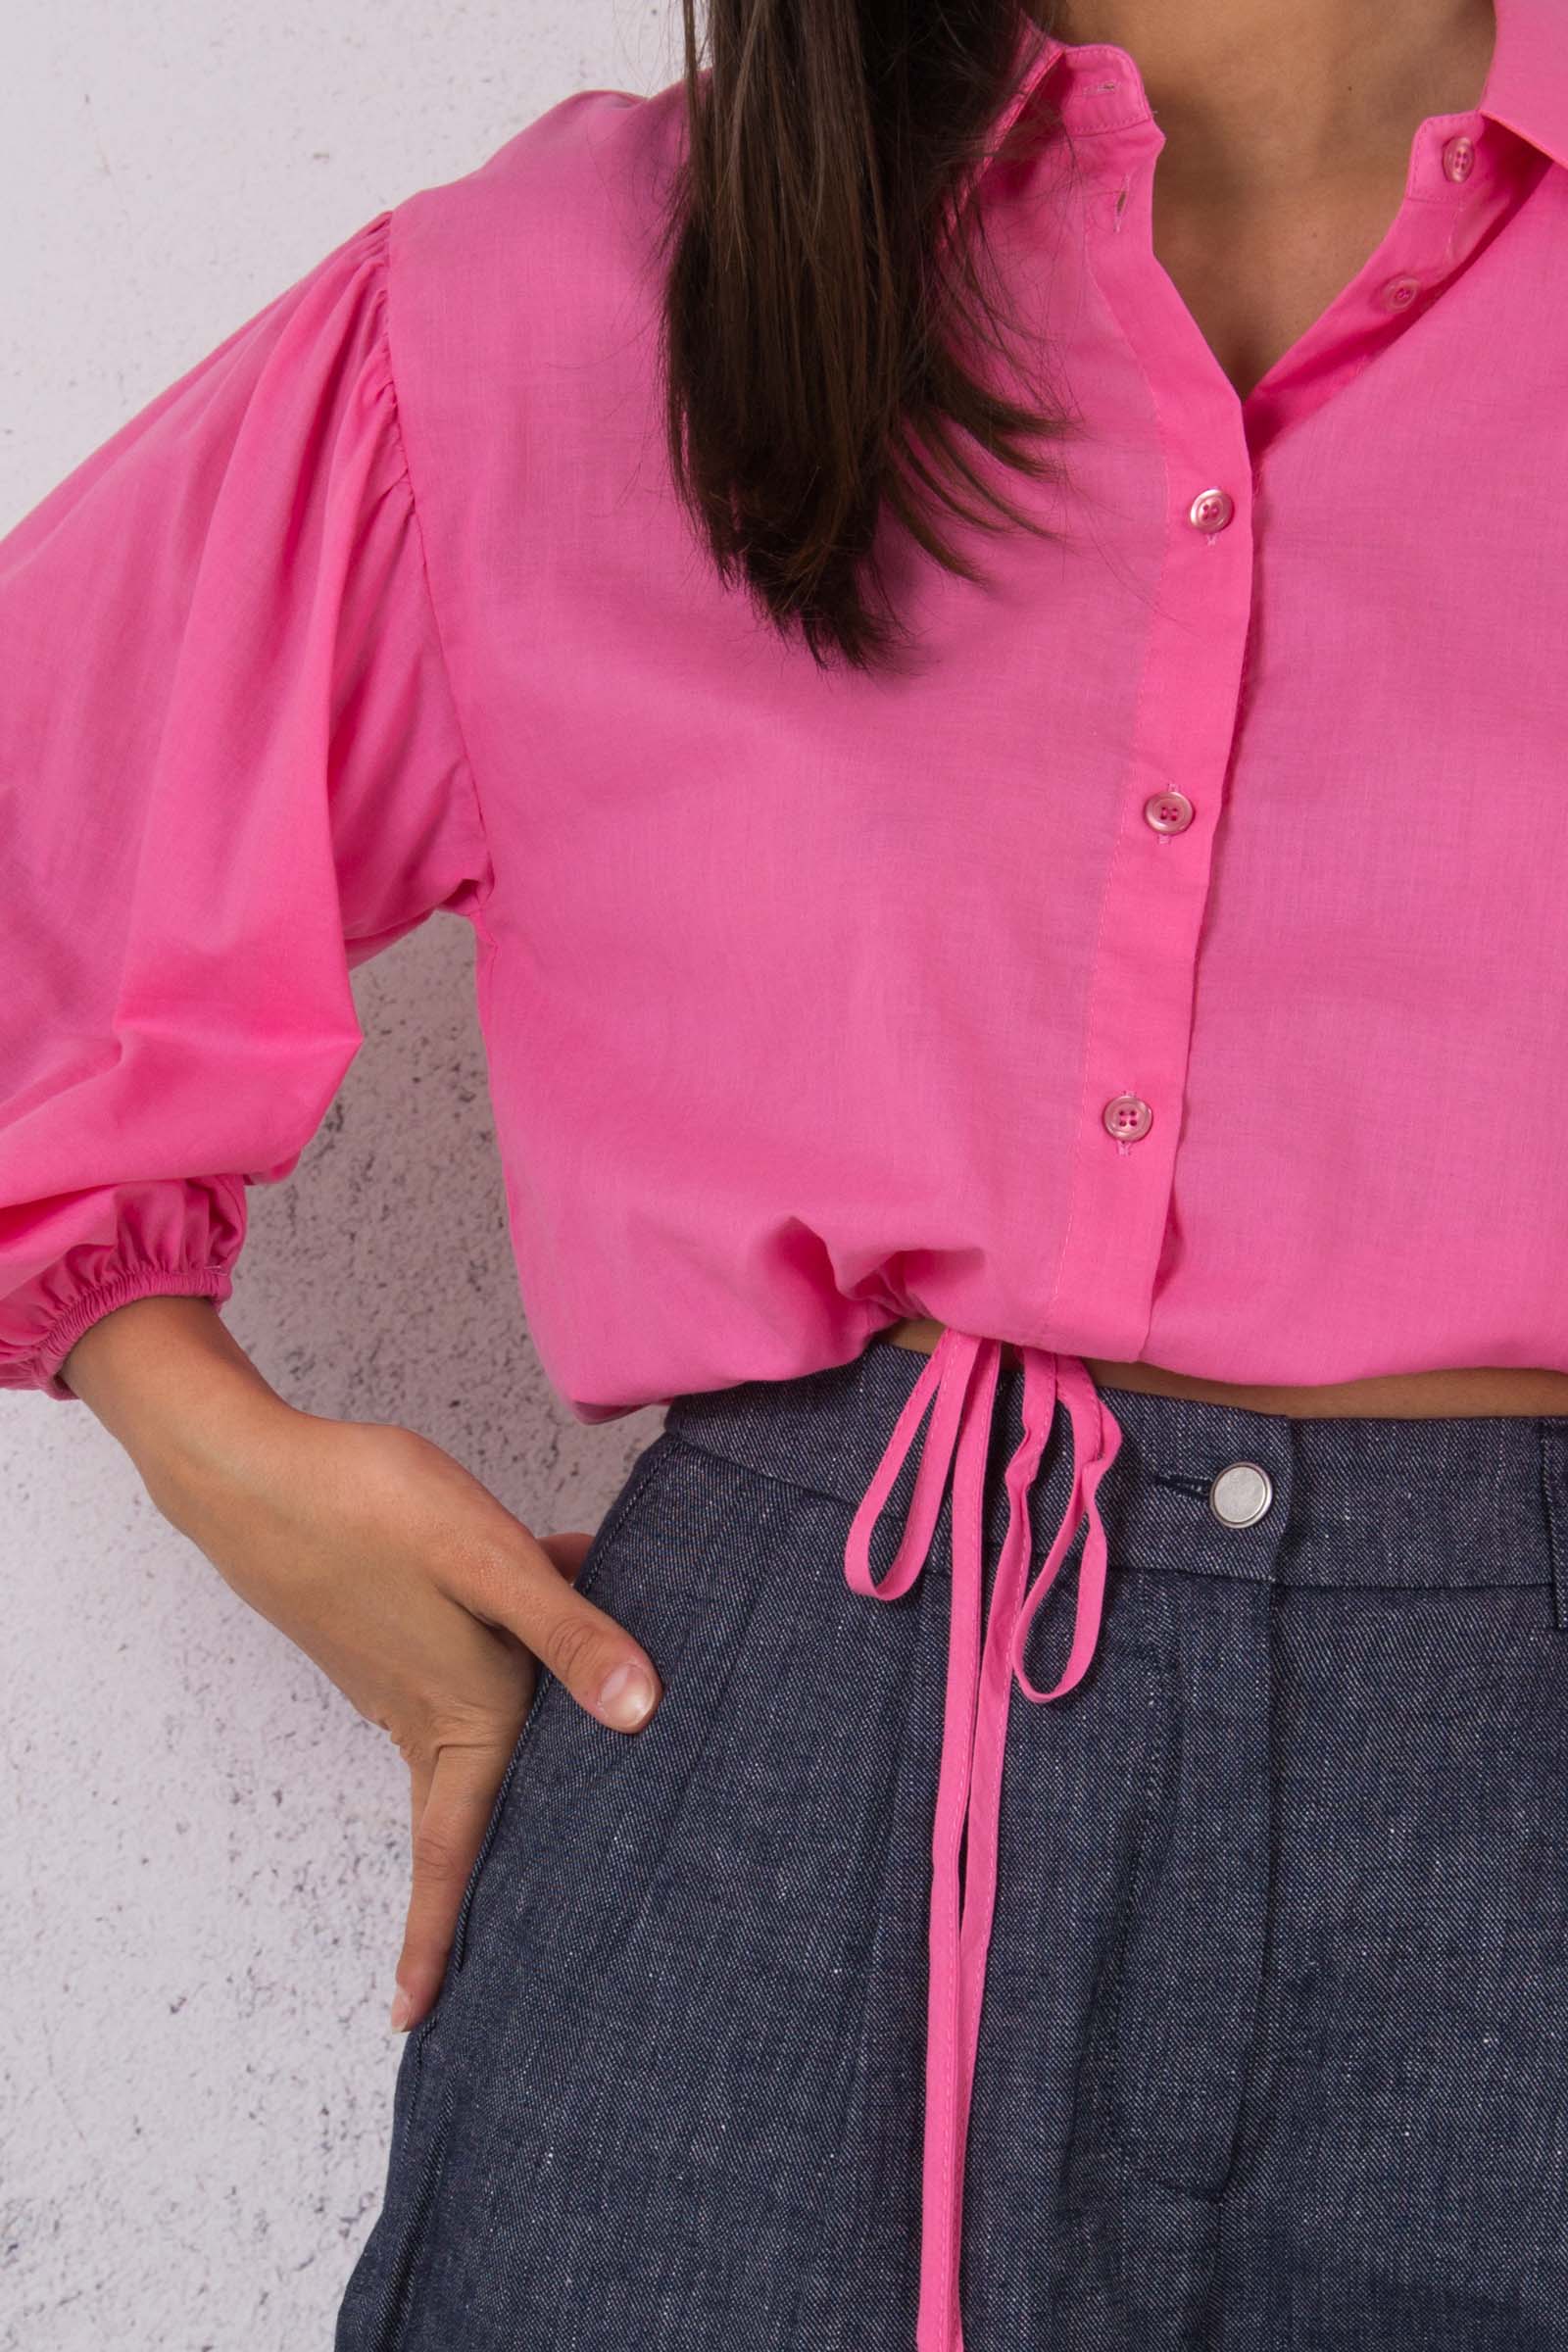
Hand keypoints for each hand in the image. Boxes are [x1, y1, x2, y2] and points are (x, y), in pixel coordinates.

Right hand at [148, 1403, 662, 2034]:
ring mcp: (401, 1673)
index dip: (435, 1936)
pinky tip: (570, 1579)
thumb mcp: (487, 1560)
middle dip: (490, 1874)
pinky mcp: (390, 1630)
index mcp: (460, 1713)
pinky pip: (467, 1668)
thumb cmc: (370, 1509)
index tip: (412, 2021)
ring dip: (520, 1755)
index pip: (453, 1852)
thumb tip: (642, 1713)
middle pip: (470, 1811)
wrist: (252, 1469)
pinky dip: (519, 1653)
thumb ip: (567, 1632)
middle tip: (517, 1940)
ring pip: (477, 1730)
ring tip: (581, 1755)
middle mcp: (429, 1709)